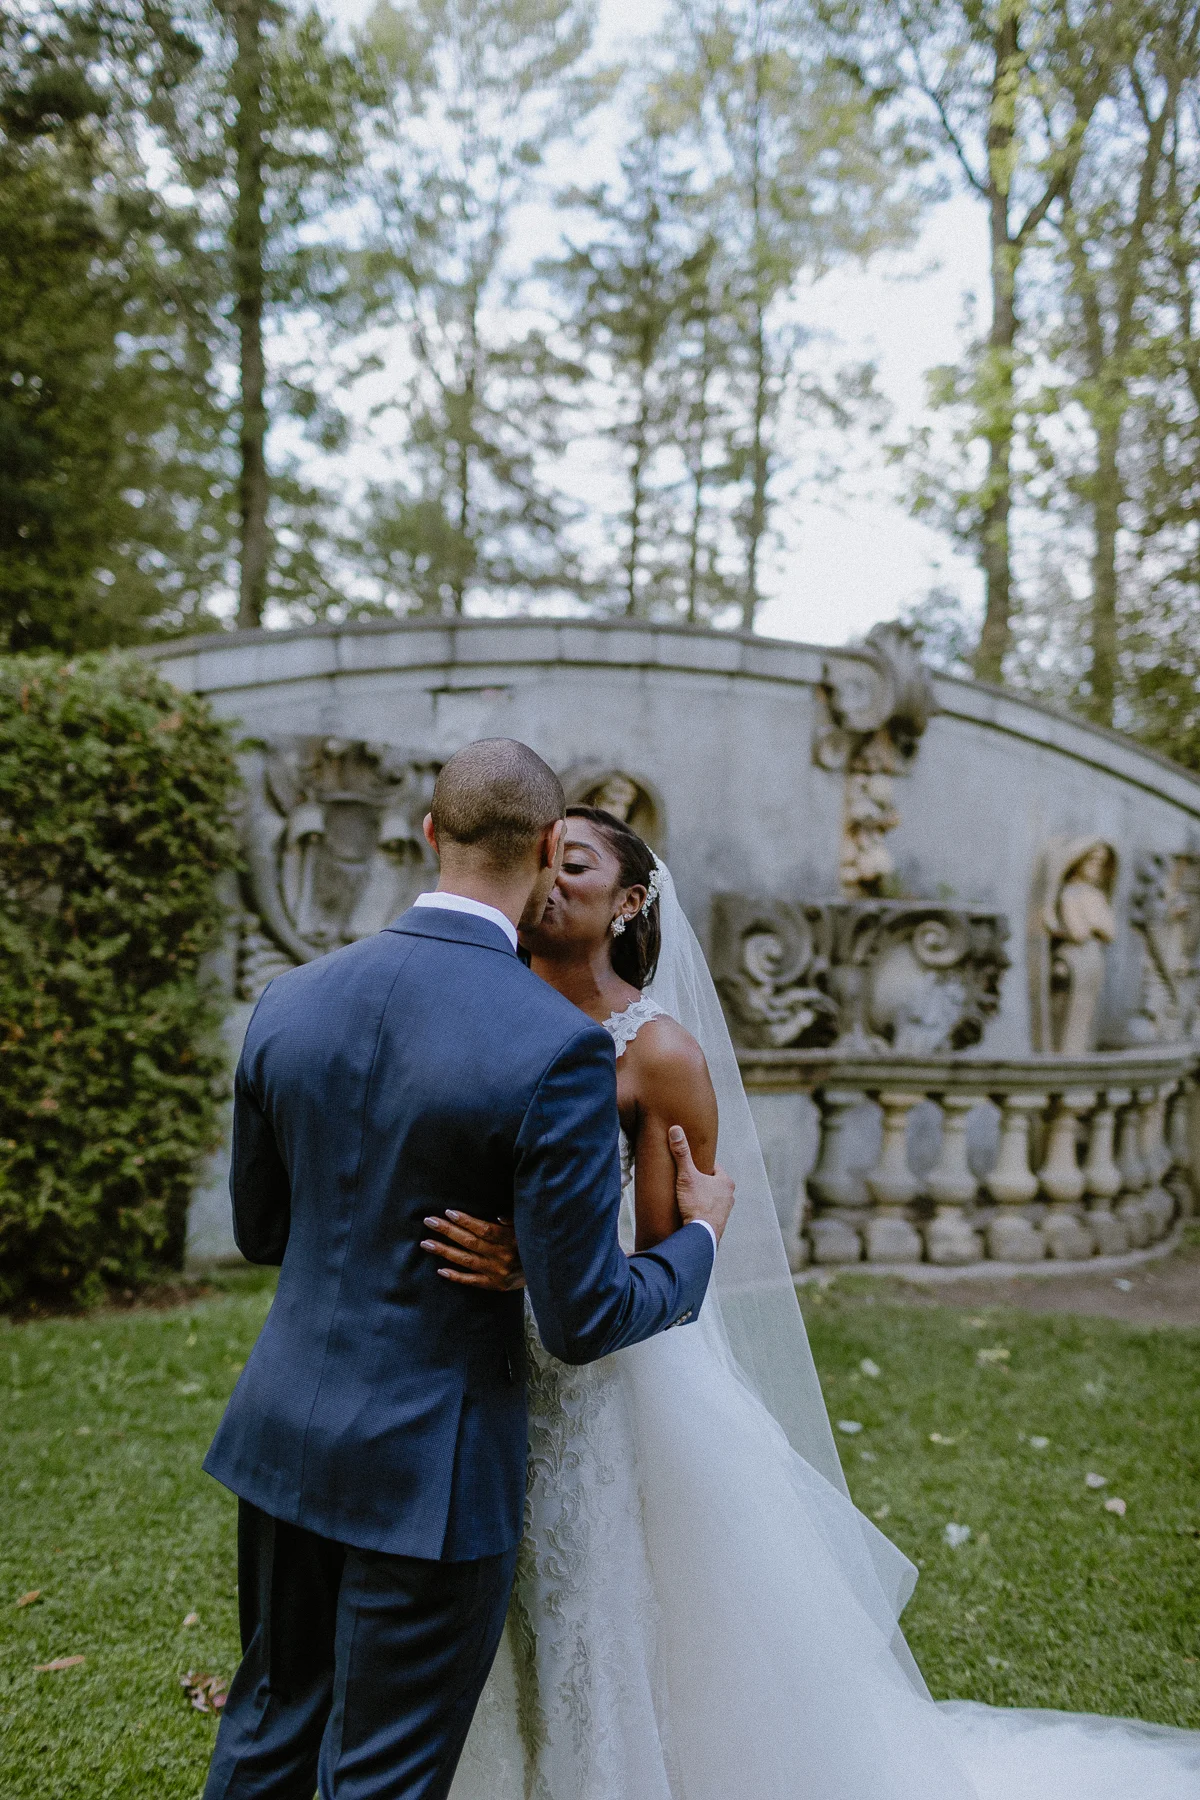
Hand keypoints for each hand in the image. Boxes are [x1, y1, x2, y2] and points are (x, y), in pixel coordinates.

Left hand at [420, 1212, 524, 1290]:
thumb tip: (498, 1216)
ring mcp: (496, 1272)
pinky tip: (441, 1270)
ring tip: (426, 1244)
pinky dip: (456, 1276)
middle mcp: (501, 1256)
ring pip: (466, 1260)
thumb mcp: (526, 1228)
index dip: (466, 1221)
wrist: (544, 1271)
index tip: (449, 1212)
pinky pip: (472, 1281)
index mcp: (510, 1240)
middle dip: (448, 1231)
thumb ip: (513, 1220)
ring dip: (445, 1251)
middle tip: (429, 1221)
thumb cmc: (531, 1243)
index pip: (484, 1229)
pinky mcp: (494, 1285)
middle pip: (470, 1242)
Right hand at [668, 1125, 734, 1243]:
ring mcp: (725, 1211)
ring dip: (701, 1197)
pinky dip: (701, 1210)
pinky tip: (690, 1212)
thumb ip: (681, 1153)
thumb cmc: (697, 1204)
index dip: (699, 1165)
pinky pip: (709, 1212)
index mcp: (726, 1182)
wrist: (701, 1235)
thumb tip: (675, 1130)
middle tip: (684, 1181)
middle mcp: (730, 1196)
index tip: (688, 1165)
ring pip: (711, 1198)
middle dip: (700, 1182)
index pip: (712, 1167)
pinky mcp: (718, 1224)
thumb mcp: (687, 1176)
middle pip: (712, 1183)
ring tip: (686, 1197)